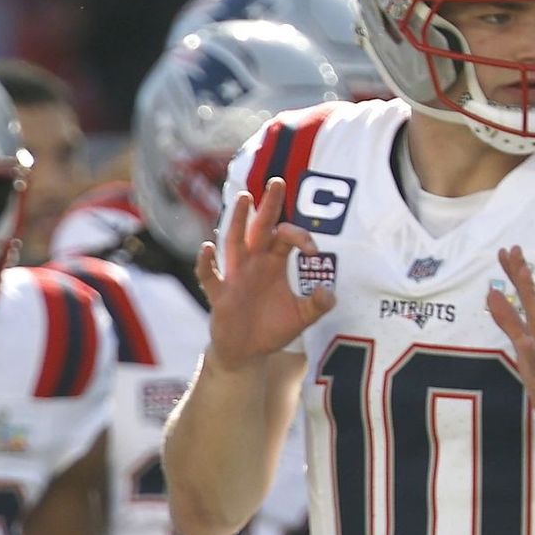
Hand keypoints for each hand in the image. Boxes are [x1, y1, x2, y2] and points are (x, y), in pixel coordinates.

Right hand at [197, 180, 334, 370]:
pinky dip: (206, 262)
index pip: (285, 237)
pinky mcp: (219, 294)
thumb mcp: (300, 318)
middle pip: (260, 227)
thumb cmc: (272, 329)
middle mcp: (253, 262)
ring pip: (234, 242)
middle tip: (277, 182)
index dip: (300, 237)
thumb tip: (328, 292)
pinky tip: (207, 247)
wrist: (247, 353)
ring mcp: (234, 275)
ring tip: (245, 198)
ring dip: (239, 220)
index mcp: (273, 262)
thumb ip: (317, 305)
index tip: (313, 250)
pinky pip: (210, 275)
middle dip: (269, 206)